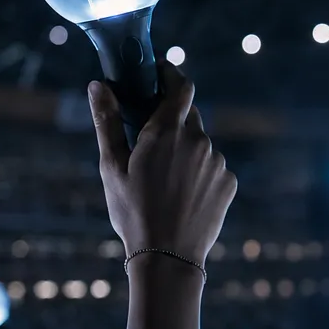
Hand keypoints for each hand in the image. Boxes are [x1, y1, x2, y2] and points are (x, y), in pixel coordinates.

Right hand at [90, 64, 237, 263]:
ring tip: (163, 180)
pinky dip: (199, 172)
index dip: (170, 74)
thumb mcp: (111, 166)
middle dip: (171, 119)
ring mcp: (218, 162)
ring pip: (200, 144)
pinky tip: (181, 195)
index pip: (180, 86)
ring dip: (184, 150)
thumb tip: (99, 85)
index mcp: (168, 131)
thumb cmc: (133, 212)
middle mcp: (199, 141)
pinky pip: (213, 166)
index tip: (159, 72)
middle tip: (150, 138)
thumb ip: (108, 121)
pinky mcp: (229, 182)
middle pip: (188, 115)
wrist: (169, 256)